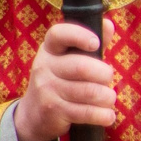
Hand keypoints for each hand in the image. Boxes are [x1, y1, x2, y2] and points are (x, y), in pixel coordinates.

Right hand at [13, 23, 113, 140]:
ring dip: (107, 97)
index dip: (79, 35)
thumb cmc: (60, 81)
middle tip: (107, 81)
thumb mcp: (69, 60)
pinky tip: (106, 115)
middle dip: (105, 75)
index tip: (95, 44)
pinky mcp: (53, 111)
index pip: (59, 34)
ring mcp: (46, 90)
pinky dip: (103, 115)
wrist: (33, 115)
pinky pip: (87, 112)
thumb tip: (107, 24)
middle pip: (82, 67)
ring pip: (90, 91)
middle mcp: (44, 67)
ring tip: (107, 99)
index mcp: (49, 50)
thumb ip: (89, 44)